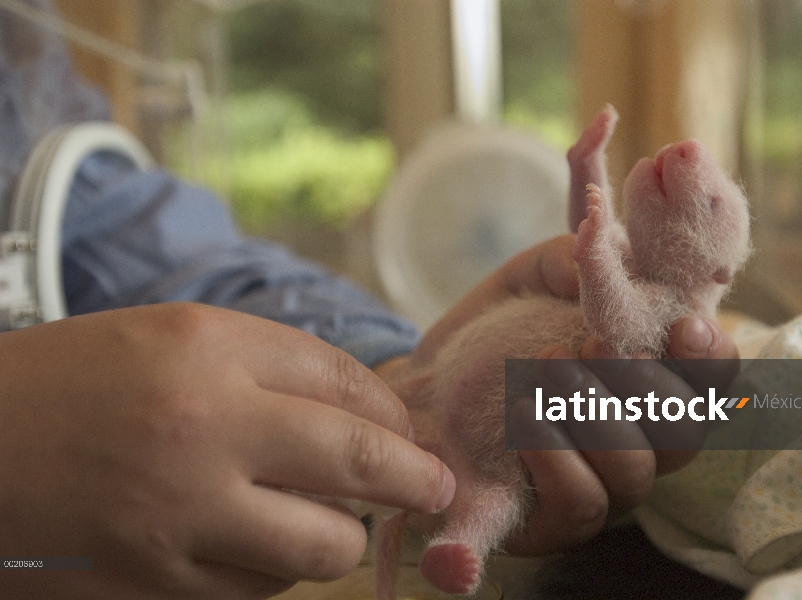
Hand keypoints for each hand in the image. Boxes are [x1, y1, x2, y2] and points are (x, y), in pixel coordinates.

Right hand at [0, 303, 454, 598]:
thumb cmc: (87, 378)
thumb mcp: (181, 335)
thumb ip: (280, 364)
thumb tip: (374, 412)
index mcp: (211, 351)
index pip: (345, 382)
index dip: (397, 414)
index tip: (417, 433)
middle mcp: (204, 429)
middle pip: (359, 461)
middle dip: (419, 479)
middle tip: (439, 487)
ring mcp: (181, 516)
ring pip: (322, 546)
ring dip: (339, 532)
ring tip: (323, 513)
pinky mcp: (159, 582)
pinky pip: (262, 588)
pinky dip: (277, 566)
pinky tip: (255, 539)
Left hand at [382, 233, 738, 555]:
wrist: (423, 384)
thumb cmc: (494, 332)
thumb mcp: (530, 277)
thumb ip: (571, 258)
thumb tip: (604, 253)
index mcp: (649, 379)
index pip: (712, 382)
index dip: (712, 358)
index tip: (683, 324)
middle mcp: (638, 439)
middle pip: (685, 434)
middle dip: (643, 384)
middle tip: (588, 343)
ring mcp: (600, 483)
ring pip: (635, 471)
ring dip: (593, 414)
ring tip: (544, 368)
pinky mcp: (553, 520)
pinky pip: (582, 504)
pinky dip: (557, 457)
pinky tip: (522, 415)